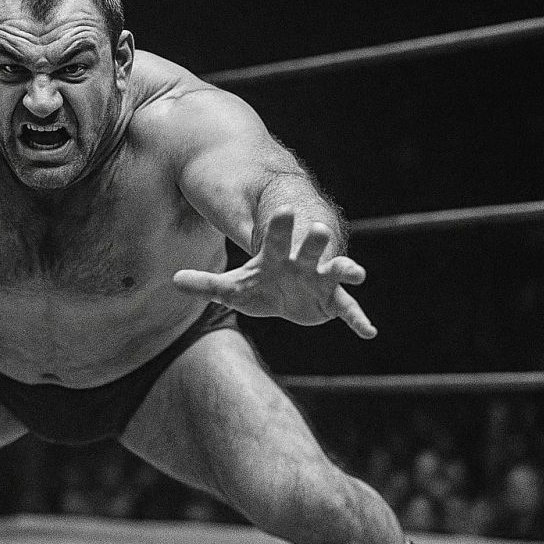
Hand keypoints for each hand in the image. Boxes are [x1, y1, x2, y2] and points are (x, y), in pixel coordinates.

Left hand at [173, 209, 376, 338]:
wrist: (281, 296)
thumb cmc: (258, 285)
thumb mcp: (230, 289)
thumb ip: (206, 285)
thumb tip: (174, 281)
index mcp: (276, 255)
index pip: (277, 238)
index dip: (281, 227)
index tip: (284, 210)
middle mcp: (301, 263)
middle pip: (308, 248)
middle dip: (314, 240)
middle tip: (319, 229)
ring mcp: (318, 280)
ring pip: (333, 271)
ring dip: (343, 269)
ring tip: (356, 272)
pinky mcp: (330, 302)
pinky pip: (347, 310)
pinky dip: (358, 320)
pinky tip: (370, 332)